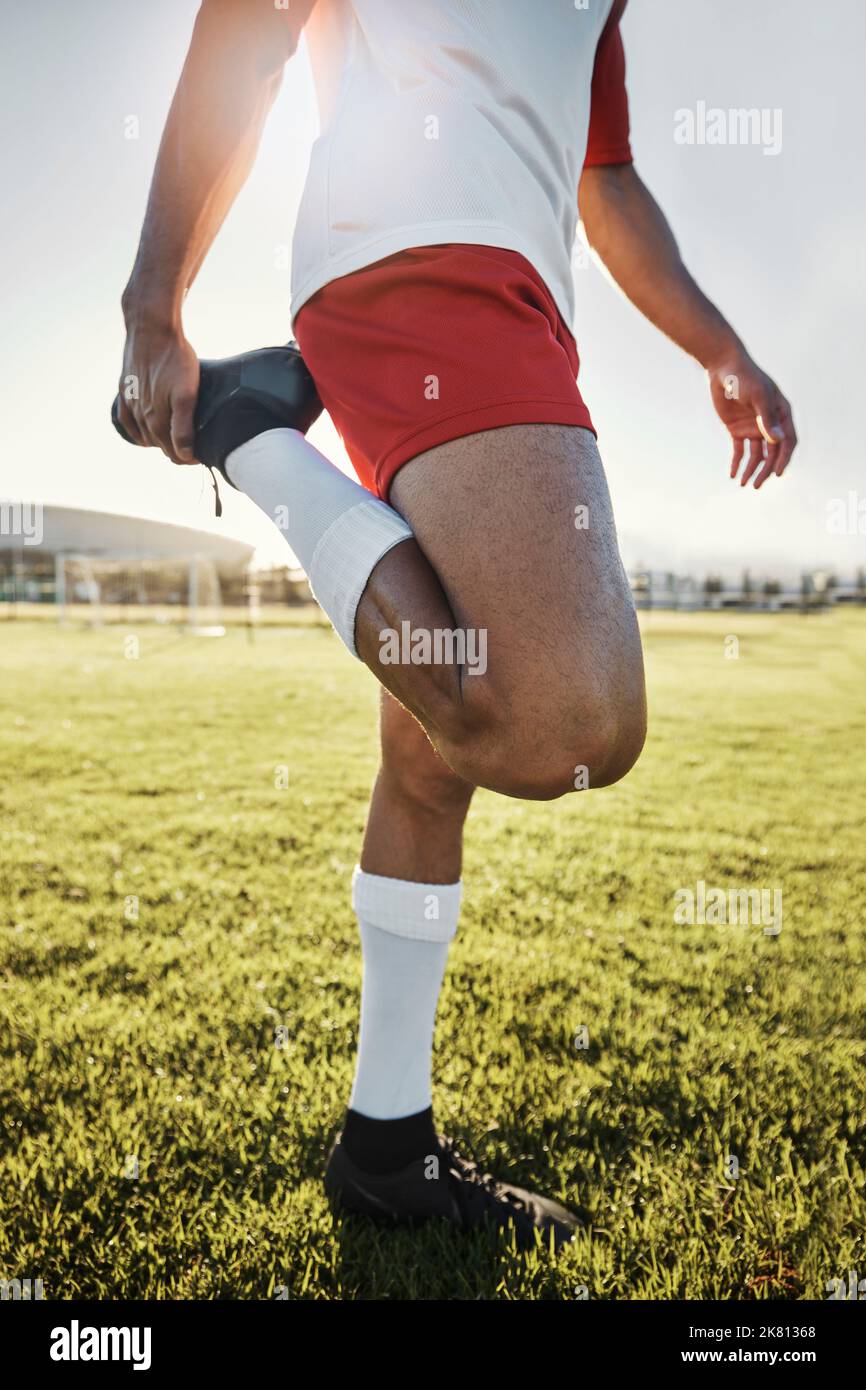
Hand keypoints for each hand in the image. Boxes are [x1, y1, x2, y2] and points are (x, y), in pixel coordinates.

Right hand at [117, 311, 199, 465]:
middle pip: (161, 445)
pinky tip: (144, 434)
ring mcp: (131, 402)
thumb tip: (184, 454)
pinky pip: (127, 421)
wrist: (151, 328)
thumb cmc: (175, 358)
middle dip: (177, 451)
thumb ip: (183, 427)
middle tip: (192, 450)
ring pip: (145, 435)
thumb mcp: (187, 394)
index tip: (202, 455)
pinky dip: (136, 432)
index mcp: (157, 419)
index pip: (174, 452)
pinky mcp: (125, 390)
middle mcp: (141, 415)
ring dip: (159, 442)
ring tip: (174, 442)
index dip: (189, 458)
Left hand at [708, 353, 796, 489]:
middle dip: (765, 470)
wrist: (723, 368)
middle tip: (757, 485)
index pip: (787, 441)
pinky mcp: (737, 429)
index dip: (783, 458)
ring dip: (751, 470)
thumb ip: (766, 418)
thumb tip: (776, 441)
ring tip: (744, 484)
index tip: (776, 473)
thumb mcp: (758, 396)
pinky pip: (739, 450)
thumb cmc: (745, 377)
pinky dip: (737, 463)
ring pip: (756, 455)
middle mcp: (769, 423)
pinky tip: (733, 475)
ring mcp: (753, 427)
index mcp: (781, 414)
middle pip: (772, 452)